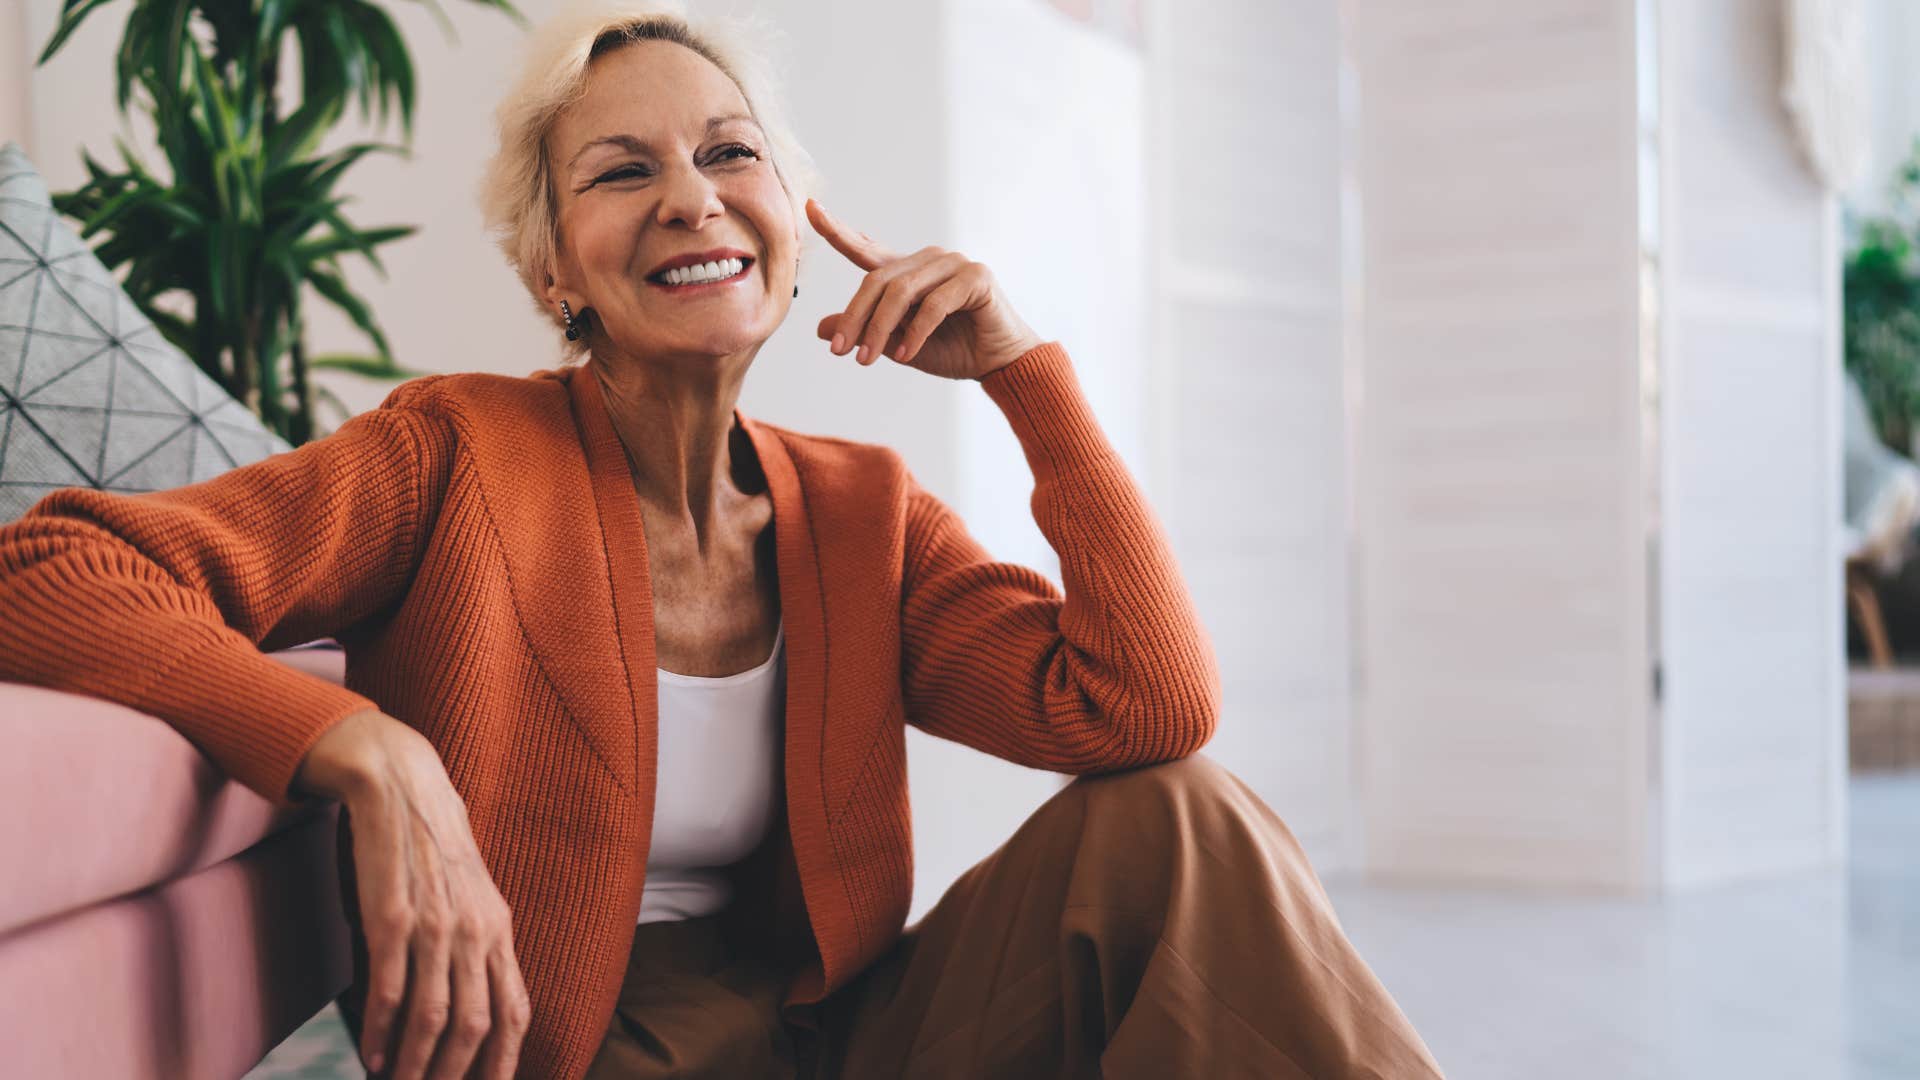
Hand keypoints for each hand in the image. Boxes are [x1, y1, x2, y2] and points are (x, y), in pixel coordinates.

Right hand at [296, 711, 532, 1079]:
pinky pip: (389, 990)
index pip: (515, 1010)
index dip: (506, 1060)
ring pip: (433, 1017)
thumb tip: (479, 1003)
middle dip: (456, 1075)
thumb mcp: (477, 898)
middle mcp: (474, 933)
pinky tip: (373, 1055)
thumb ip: (482, 946)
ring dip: (416, 1064)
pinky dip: (381, 1032)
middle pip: (475, 1024)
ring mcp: (433, 927)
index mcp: (499, 931)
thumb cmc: (436, 851)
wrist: (403, 791)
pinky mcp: (389, 920)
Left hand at [806, 197, 1045, 380]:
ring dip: (880, 329)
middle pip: (876, 279)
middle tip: (839, 351)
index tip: (809, 206)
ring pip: (901, 292)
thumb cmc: (952, 350)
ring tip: (867, 360)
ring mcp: (953, 263)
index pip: (866, 248)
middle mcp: (928, 260)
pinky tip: (905, 355)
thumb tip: (820, 328)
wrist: (998, 364)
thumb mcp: (897, 344)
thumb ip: (865, 331)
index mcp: (908, 271)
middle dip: (855, 317)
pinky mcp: (975, 277)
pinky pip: (933, 304)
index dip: (838, 229)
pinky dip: (915, 332)